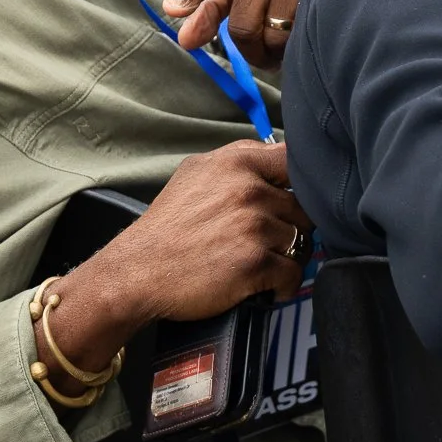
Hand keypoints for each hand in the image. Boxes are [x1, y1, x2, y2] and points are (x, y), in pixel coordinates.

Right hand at [32, 141, 312, 394]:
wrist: (138, 270)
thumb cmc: (167, 224)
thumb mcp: (195, 173)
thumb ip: (237, 160)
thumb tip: (276, 155)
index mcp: (237, 162)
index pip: (294, 160)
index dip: (302, 181)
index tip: (294, 198)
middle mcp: (249, 190)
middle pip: (303, 207)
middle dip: (292, 225)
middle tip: (272, 241)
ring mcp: (254, 227)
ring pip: (300, 241)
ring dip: (287, 256)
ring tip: (264, 264)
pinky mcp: (255, 263)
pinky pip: (293, 274)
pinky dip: (284, 285)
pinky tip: (267, 286)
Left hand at [161, 0, 317, 67]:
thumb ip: (210, 7)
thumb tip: (185, 41)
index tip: (172, 8)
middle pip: (243, 26)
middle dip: (251, 48)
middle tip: (260, 47)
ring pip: (275, 38)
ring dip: (277, 52)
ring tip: (284, 39)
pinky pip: (302, 36)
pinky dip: (298, 47)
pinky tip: (303, 34)